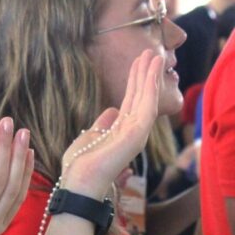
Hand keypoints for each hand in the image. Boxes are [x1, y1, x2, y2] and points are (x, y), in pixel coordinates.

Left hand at [61, 51, 163, 198]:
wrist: (79, 183)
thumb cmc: (80, 166)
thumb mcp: (90, 136)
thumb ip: (103, 123)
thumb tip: (111, 111)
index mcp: (121, 131)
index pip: (132, 100)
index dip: (136, 80)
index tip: (139, 61)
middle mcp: (133, 131)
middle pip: (142, 96)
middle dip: (146, 73)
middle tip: (152, 51)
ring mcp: (137, 133)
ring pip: (148, 98)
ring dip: (151, 75)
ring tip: (155, 54)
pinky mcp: (137, 134)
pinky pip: (148, 105)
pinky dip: (151, 86)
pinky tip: (153, 70)